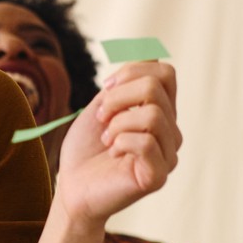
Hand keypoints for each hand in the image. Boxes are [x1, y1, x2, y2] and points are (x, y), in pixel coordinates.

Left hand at [55, 61, 181, 231]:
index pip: (165, 73)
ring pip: (152, 114)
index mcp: (161, 113)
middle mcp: (171, 132)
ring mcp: (168, 155)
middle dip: (118, 97)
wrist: (72, 188)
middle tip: (101, 118)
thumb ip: (126, 83)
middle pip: (156, 88)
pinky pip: (145, 142)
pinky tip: (113, 155)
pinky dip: (120, 142)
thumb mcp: (103, 105)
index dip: (132, 72)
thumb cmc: (86, 149)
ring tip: (107, 140)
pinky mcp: (158, 176)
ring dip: (117, 123)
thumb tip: (151, 54)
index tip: (105, 90)